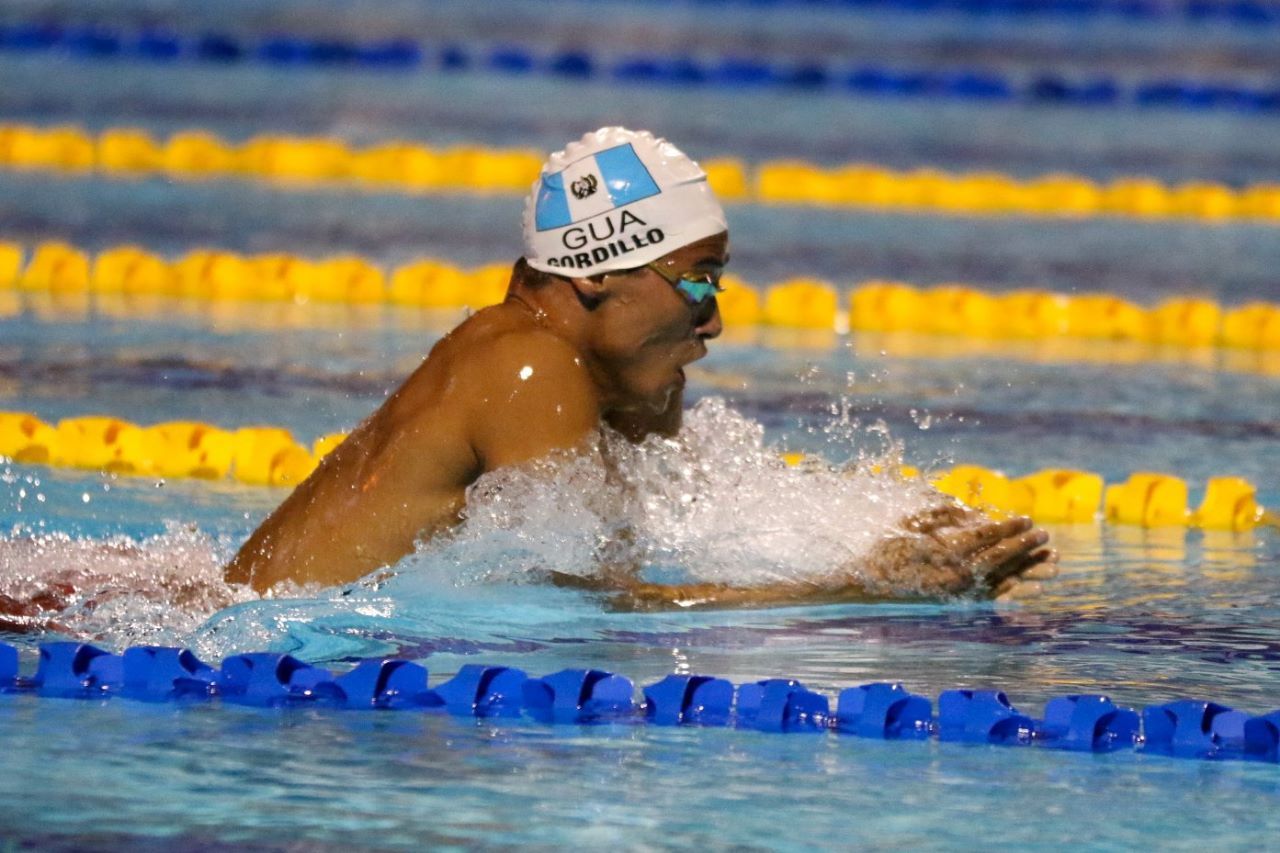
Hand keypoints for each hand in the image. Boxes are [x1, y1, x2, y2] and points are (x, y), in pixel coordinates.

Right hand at [865, 503, 1057, 599]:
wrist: (870, 583)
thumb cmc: (888, 547)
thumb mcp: (910, 522)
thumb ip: (941, 513)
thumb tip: (972, 510)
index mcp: (944, 550)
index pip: (986, 536)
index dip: (1008, 527)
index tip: (1026, 520)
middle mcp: (955, 573)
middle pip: (999, 557)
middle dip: (1024, 545)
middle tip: (1044, 535)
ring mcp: (957, 590)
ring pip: (1002, 579)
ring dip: (1029, 570)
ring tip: (1053, 562)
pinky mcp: (956, 601)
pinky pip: (992, 598)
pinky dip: (1016, 593)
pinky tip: (1034, 590)